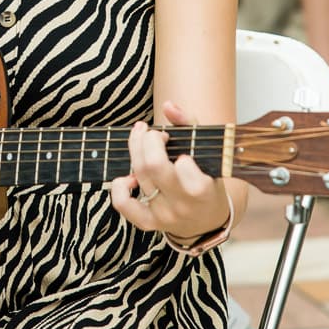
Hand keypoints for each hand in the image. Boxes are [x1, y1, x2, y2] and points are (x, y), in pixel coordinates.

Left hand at [109, 102, 230, 240]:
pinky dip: (119, 187)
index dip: (170, 144)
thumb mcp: (207, 151)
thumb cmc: (207, 178)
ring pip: (138, 176)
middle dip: (148, 140)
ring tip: (143, 141)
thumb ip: (190, 123)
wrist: (208, 219)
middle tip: (153, 133)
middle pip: (152, 166)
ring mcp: (164, 215)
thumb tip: (168, 105)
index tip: (171, 138)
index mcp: (203, 189)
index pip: (182, 164)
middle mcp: (182, 205)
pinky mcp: (148, 223)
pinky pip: (123, 205)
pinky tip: (129, 176)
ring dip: (136, 151)